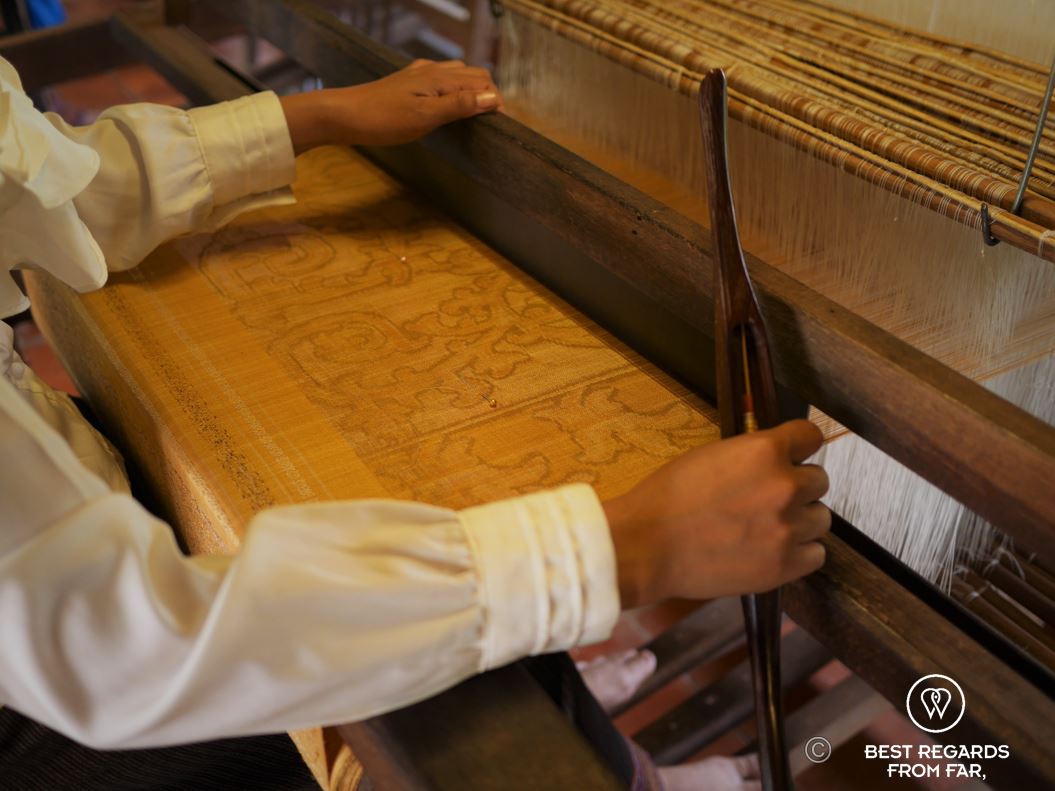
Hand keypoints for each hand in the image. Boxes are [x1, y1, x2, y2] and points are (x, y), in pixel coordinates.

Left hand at [280, 60, 501, 152]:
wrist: (344, 115)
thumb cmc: (383, 120)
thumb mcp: (425, 117)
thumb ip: (459, 106)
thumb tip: (493, 98)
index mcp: (440, 78)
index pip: (482, 83)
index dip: (496, 102)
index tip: (501, 125)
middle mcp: (432, 71)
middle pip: (473, 76)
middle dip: (487, 95)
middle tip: (491, 123)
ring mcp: (418, 75)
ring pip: (457, 76)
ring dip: (471, 91)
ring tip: (475, 116)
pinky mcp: (408, 83)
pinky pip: (441, 80)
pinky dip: (454, 90)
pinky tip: (447, 105)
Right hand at [603, 420, 829, 608]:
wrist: (647, 546)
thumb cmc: (668, 498)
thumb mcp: (710, 457)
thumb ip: (752, 457)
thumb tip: (776, 462)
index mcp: (765, 451)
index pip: (811, 436)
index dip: (799, 447)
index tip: (791, 456)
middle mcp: (785, 485)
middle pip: (819, 480)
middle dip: (796, 487)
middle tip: (766, 500)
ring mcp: (789, 528)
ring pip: (821, 518)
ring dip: (800, 520)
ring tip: (767, 528)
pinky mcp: (786, 565)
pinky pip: (816, 554)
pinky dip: (799, 553)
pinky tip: (771, 550)